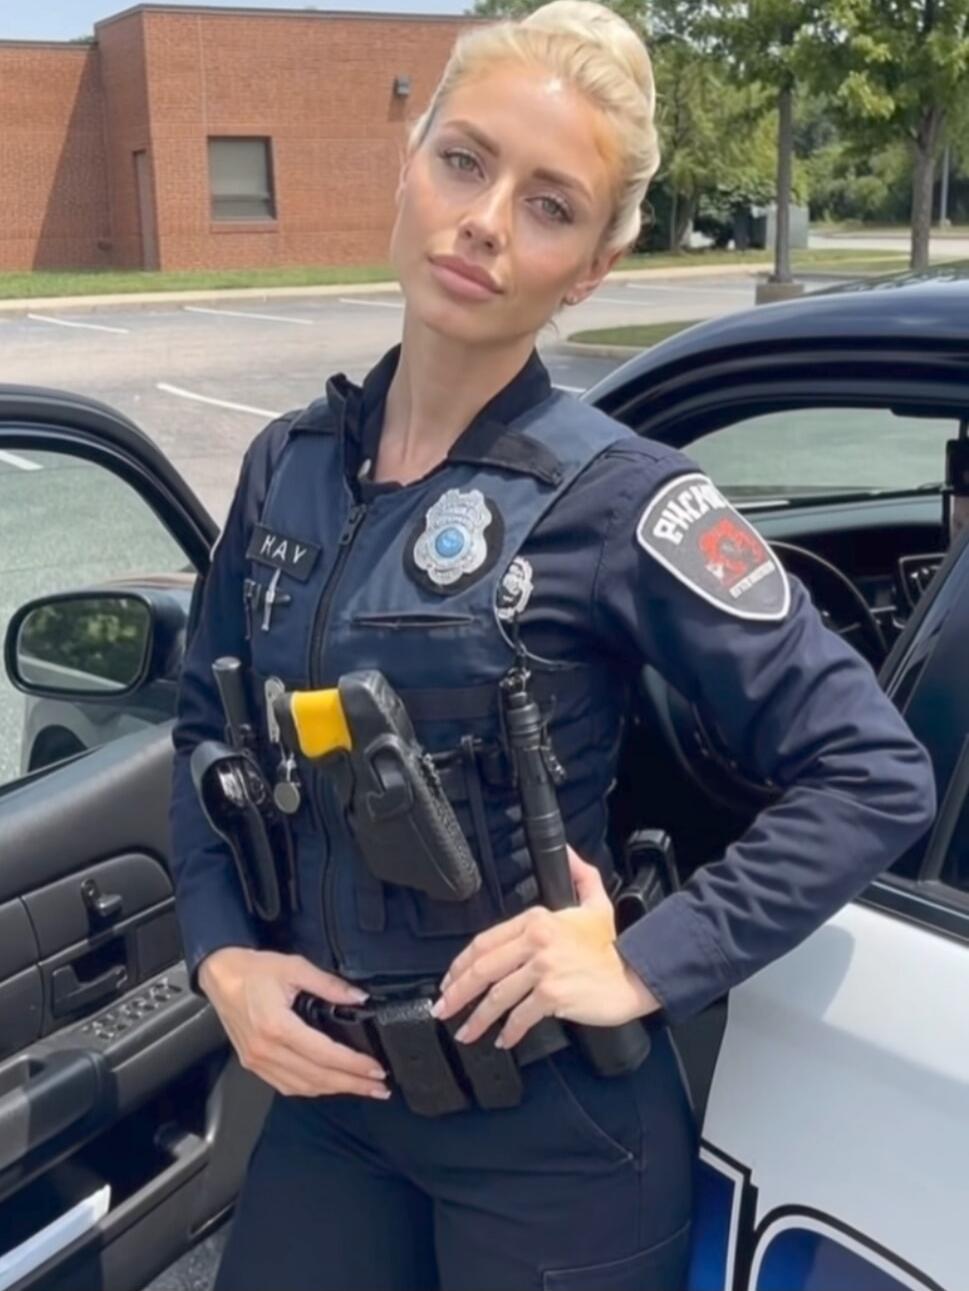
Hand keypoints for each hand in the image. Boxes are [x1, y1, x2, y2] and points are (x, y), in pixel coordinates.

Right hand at [198, 947, 389, 1099]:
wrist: (220, 976)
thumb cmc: (254, 970)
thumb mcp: (295, 967)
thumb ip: (329, 984)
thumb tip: (359, 997)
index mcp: (277, 1026)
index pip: (324, 1054)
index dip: (353, 1065)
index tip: (376, 1069)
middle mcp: (266, 1050)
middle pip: (317, 1077)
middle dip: (352, 1084)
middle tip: (379, 1088)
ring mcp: (258, 1061)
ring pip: (303, 1087)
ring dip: (335, 1090)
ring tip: (361, 1088)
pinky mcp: (254, 1064)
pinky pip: (287, 1086)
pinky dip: (312, 1089)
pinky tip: (330, 1085)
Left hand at [431, 849, 660, 1048]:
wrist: (636, 974)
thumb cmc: (613, 946)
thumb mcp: (595, 903)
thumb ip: (580, 875)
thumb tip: (567, 852)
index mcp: (537, 920)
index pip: (486, 942)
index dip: (461, 964)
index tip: (450, 980)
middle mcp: (536, 942)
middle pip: (483, 969)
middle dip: (457, 992)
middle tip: (443, 1009)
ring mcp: (543, 970)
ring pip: (497, 996)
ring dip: (477, 1018)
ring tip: (466, 1031)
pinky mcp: (553, 996)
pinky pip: (521, 1016)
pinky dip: (509, 1032)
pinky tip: (503, 1040)